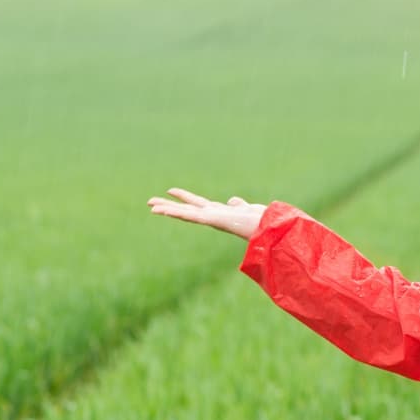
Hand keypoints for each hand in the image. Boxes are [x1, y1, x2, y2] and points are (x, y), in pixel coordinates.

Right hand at [147, 187, 265, 239]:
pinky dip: (176, 213)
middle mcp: (212, 216)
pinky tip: (162, 211)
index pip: (197, 204)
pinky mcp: (212, 220)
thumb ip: (238, 205)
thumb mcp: (244, 208)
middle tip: (150, 202)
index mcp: (219, 212)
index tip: (171, 192)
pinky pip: (190, 216)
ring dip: (168, 209)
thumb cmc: (259, 219)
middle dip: (169, 205)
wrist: (268, 228)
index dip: (184, 198)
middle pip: (186, 209)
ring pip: (185, 213)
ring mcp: (211, 219)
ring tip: (151, 206)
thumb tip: (232, 201)